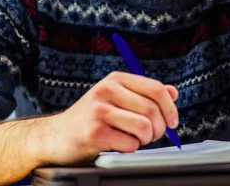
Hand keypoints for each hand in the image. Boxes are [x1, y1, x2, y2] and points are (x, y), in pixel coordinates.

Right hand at [38, 71, 178, 163]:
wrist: (56, 135)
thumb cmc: (91, 118)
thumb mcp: (117, 99)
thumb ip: (144, 94)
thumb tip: (173, 92)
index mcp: (116, 79)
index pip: (156, 89)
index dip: (170, 108)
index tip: (172, 122)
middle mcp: (107, 90)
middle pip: (152, 109)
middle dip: (158, 128)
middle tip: (151, 135)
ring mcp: (99, 110)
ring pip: (144, 127)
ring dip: (145, 139)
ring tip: (135, 140)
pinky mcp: (94, 132)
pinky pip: (129, 144)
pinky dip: (130, 149)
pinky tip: (118, 145)